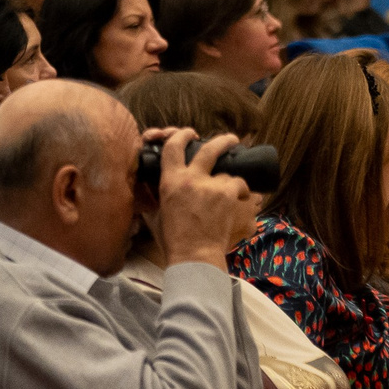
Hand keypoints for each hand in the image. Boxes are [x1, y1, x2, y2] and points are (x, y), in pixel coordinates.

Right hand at [147, 129, 256, 269]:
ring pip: (228, 173)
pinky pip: (240, 186)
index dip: (181, 135)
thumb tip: (148, 189)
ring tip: (232, 191)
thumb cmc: (173, 239)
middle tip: (231, 140)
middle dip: (223, 141)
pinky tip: (239, 201)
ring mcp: (212, 185)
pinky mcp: (228, 194)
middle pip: (209, 148)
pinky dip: (240, 192)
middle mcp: (191, 178)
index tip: (190, 134)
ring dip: (230, 181)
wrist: (194, 255)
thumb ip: (152, 197)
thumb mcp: (155, 214)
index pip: (173, 146)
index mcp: (170, 181)